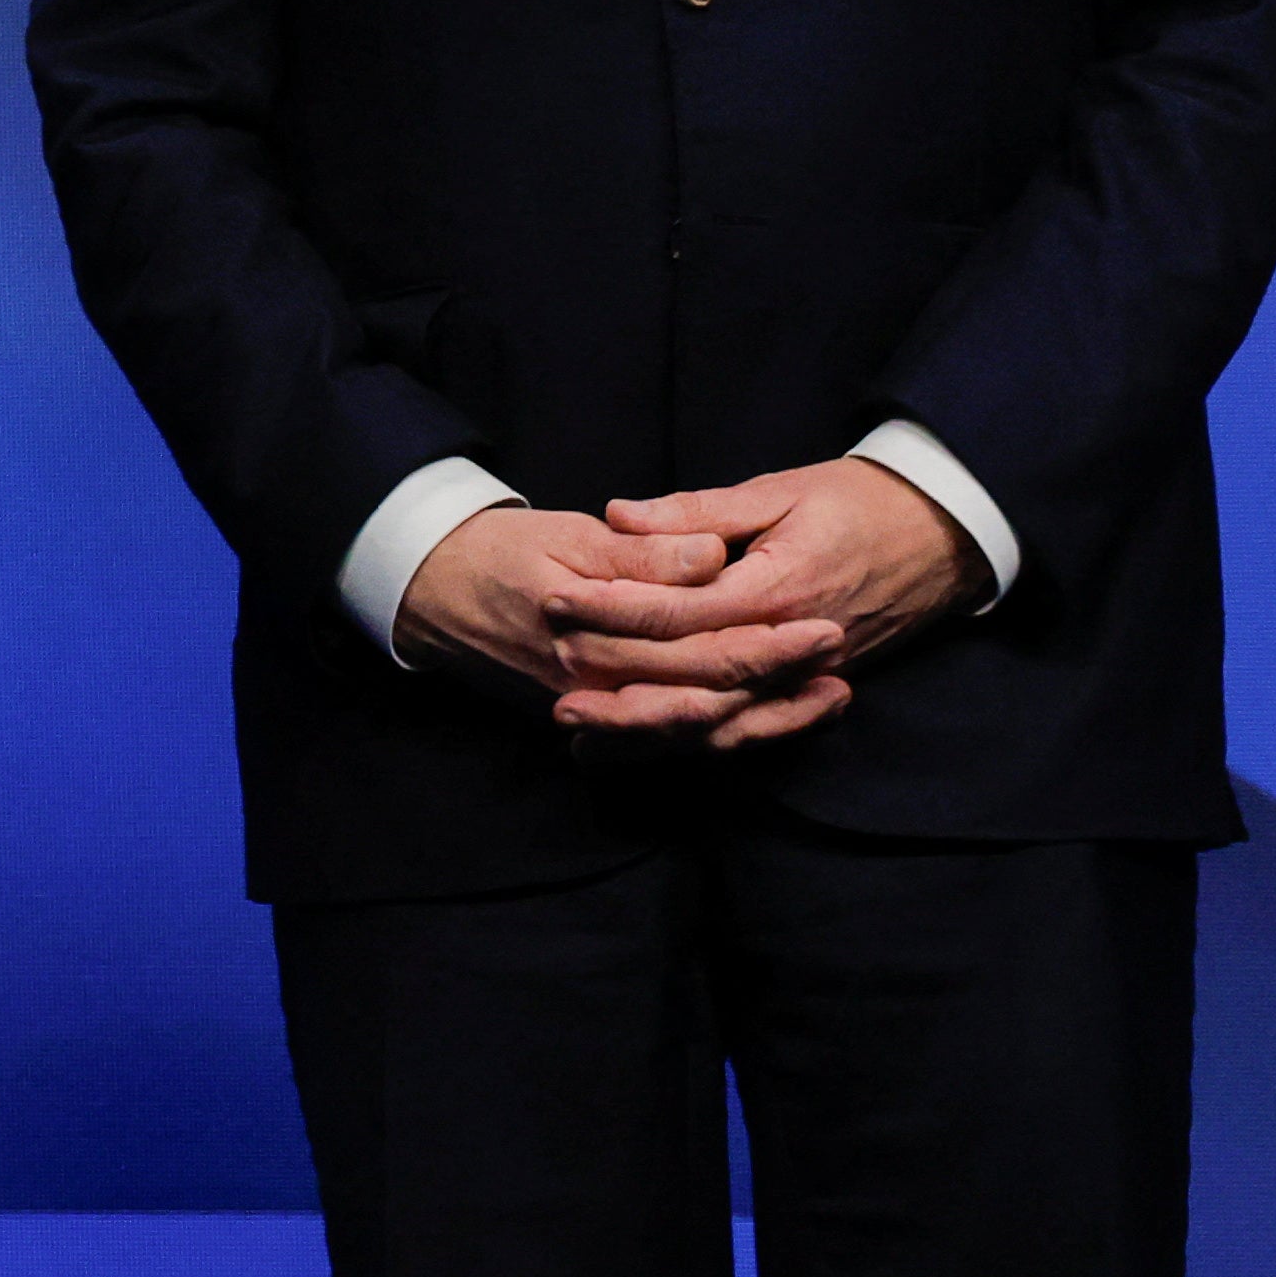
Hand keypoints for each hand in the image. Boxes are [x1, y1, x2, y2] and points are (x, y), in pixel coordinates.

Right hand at [396, 505, 835, 743]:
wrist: (432, 592)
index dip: (768, 641)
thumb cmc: (501, 553)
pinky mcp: (599, 718)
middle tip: (843, 658)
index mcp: (595, 636)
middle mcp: (599, 686)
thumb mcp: (568, 535)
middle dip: (783, 683)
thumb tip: (711, 558)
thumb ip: (642, 553)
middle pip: (710, 698)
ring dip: (769, 720)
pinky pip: (671, 741)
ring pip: (697, 732)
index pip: (700, 649)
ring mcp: (598, 711)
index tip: (824, 622)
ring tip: (831, 698)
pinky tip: (769, 719)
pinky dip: (726, 732)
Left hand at [540, 458, 981, 750]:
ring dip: (651, 729)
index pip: (681, 611)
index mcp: (778, 590)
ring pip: (720, 719)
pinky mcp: (809, 687)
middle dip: (621, 684)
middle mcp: (791, 645)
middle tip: (556, 684)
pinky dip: (697, 740)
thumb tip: (619, 515)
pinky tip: (646, 746)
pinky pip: (750, 727)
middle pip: (694, 681)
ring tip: (584, 733)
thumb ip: (697, 511)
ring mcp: (804, 675)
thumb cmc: (858, 502)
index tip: (556, 603)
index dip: (614, 610)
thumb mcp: (777, 491)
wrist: (944, 535)